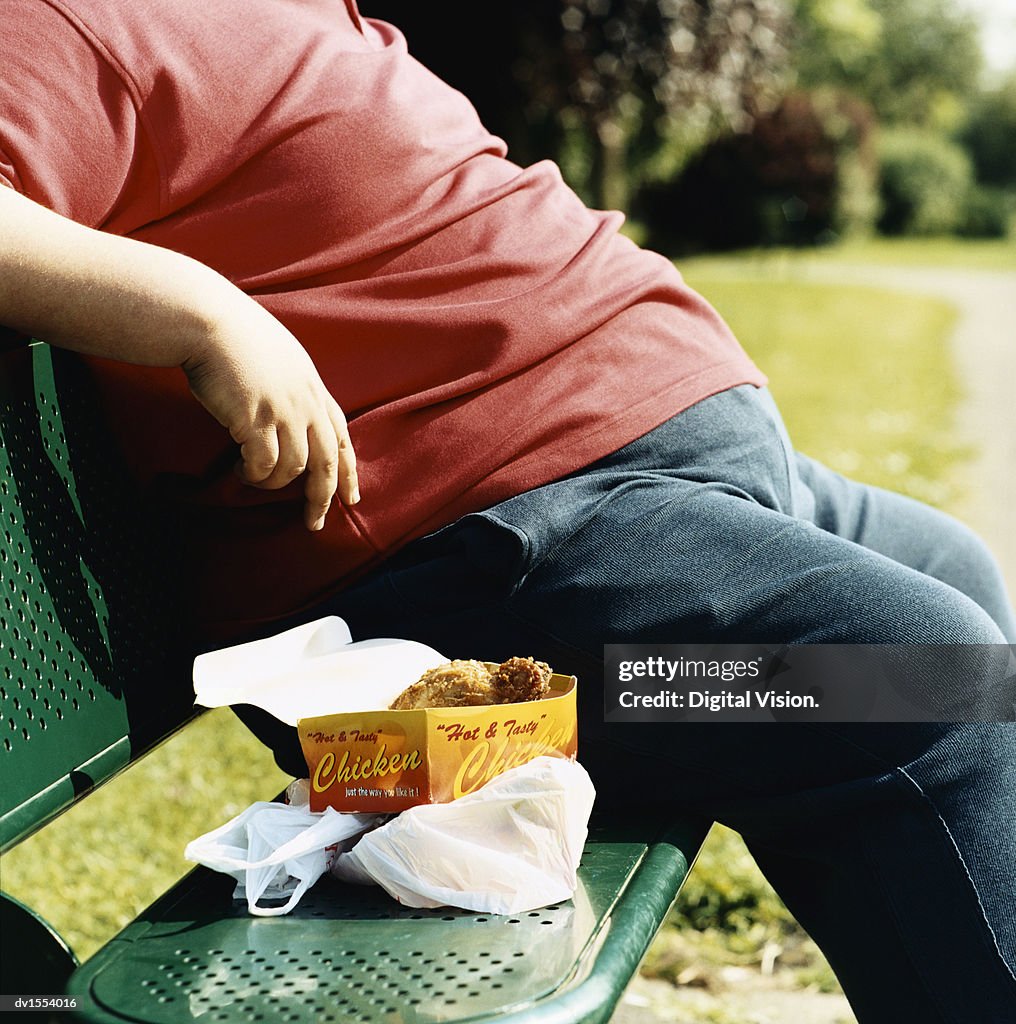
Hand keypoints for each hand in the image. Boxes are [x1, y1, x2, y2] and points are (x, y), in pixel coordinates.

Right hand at [0, 186, 357, 530]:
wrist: (204, 317)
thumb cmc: (229, 333)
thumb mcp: (275, 356)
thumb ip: (289, 386)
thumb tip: (285, 417)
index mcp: (312, 385)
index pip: (342, 435)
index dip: (349, 469)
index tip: (352, 498)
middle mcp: (306, 400)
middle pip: (327, 461)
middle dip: (323, 497)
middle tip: (314, 523)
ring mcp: (284, 410)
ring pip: (293, 468)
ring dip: (273, 483)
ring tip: (253, 480)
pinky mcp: (256, 419)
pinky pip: (263, 465)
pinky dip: (254, 475)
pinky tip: (239, 472)